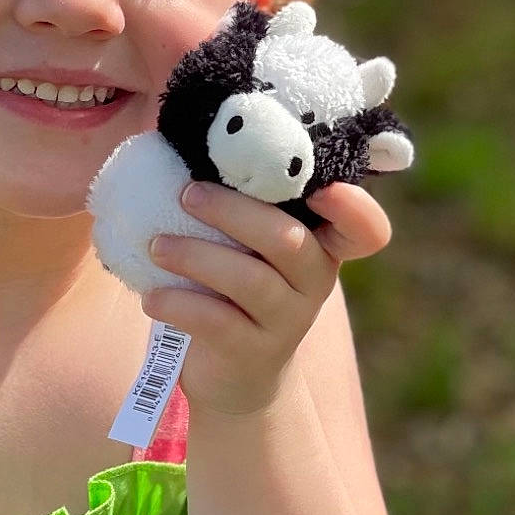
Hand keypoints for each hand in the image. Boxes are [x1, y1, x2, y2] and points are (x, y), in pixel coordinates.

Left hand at [141, 181, 391, 417]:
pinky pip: (219, 322)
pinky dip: (180, 304)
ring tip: (156, 246)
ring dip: (197, 256)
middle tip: (187, 194)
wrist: (233, 373)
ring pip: (251, 280)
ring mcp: (289, 320)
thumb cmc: (233, 287)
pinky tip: (150, 298)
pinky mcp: (255, 353)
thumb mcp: (246, 246)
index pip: (364, 229)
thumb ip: (239, 202)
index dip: (353, 207)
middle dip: (233, 211)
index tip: (321, 189)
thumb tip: (184, 141)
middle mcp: (314, 280)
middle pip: (288, 239)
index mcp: (320, 244)